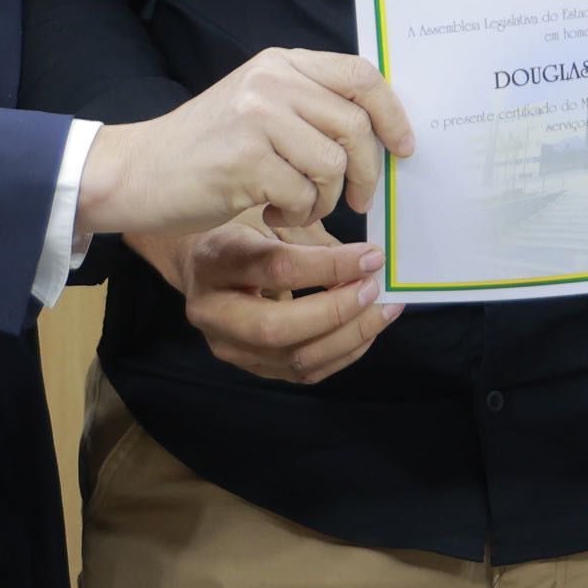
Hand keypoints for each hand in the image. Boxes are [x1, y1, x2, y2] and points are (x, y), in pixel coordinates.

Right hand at [75, 49, 415, 242]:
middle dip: (366, 170)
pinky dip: (296, 212)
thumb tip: (381, 127)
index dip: (392, 113)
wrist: (135, 172)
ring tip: (297, 204)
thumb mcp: (258, 106)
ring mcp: (257, 117)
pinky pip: (303, 193)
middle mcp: (271, 81)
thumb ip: (310, 104)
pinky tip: (271, 212)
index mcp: (281, 63)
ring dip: (325, 198)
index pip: (361, 74)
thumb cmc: (205, 148)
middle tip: (356, 199)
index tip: (405, 146)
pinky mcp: (246, 159)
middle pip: (355, 125)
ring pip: (333, 163)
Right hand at [132, 215, 402, 384]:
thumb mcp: (268, 216)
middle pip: (277, 328)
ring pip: (293, 359)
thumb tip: (367, 262)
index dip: (330, 266)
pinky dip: (343, 353)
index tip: (371, 257)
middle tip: (375, 287)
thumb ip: (310, 239)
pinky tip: (366, 329)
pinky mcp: (248, 365)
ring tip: (384, 309)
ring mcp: (226, 345)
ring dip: (349, 337)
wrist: (203, 263)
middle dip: (337, 311)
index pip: (276, 269)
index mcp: (214, 261)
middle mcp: (211, 311)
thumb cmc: (243, 229)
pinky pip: (301, 371)